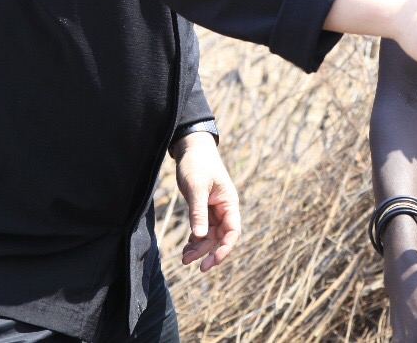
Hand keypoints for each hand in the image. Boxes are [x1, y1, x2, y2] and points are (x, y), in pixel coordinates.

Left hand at [171, 131, 240, 271]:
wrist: (191, 149)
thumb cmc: (197, 164)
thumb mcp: (196, 188)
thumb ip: (199, 212)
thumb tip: (201, 236)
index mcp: (229, 202)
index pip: (232, 231)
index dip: (225, 248)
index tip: (213, 261)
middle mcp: (224, 208)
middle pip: (221, 237)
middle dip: (209, 252)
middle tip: (195, 266)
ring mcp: (214, 209)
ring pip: (210, 236)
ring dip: (200, 248)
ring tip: (184, 259)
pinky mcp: (203, 209)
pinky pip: (202, 229)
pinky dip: (195, 240)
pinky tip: (186, 249)